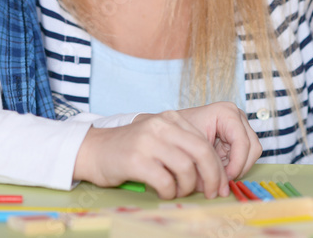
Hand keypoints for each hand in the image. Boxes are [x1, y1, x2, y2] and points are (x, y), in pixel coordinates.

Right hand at [73, 109, 244, 199]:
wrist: (93, 150)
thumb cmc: (129, 149)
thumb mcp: (158, 138)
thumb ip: (182, 146)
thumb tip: (212, 173)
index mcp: (170, 119)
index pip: (204, 142)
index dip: (217, 167)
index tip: (220, 185)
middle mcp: (160, 126)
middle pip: (201, 152)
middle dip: (212, 177)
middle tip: (212, 193)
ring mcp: (147, 141)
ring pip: (186, 168)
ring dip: (187, 187)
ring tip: (179, 192)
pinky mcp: (136, 160)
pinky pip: (165, 181)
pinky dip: (169, 192)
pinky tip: (164, 192)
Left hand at [175, 102, 260, 181]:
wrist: (171, 127)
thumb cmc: (178, 132)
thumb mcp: (191, 148)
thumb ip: (207, 166)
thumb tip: (219, 188)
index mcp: (226, 112)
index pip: (242, 142)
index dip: (237, 163)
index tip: (226, 178)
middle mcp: (237, 116)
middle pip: (252, 148)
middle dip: (239, 167)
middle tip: (223, 181)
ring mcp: (240, 126)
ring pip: (252, 154)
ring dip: (237, 168)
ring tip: (219, 175)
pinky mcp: (238, 137)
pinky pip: (245, 157)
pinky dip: (234, 166)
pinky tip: (219, 170)